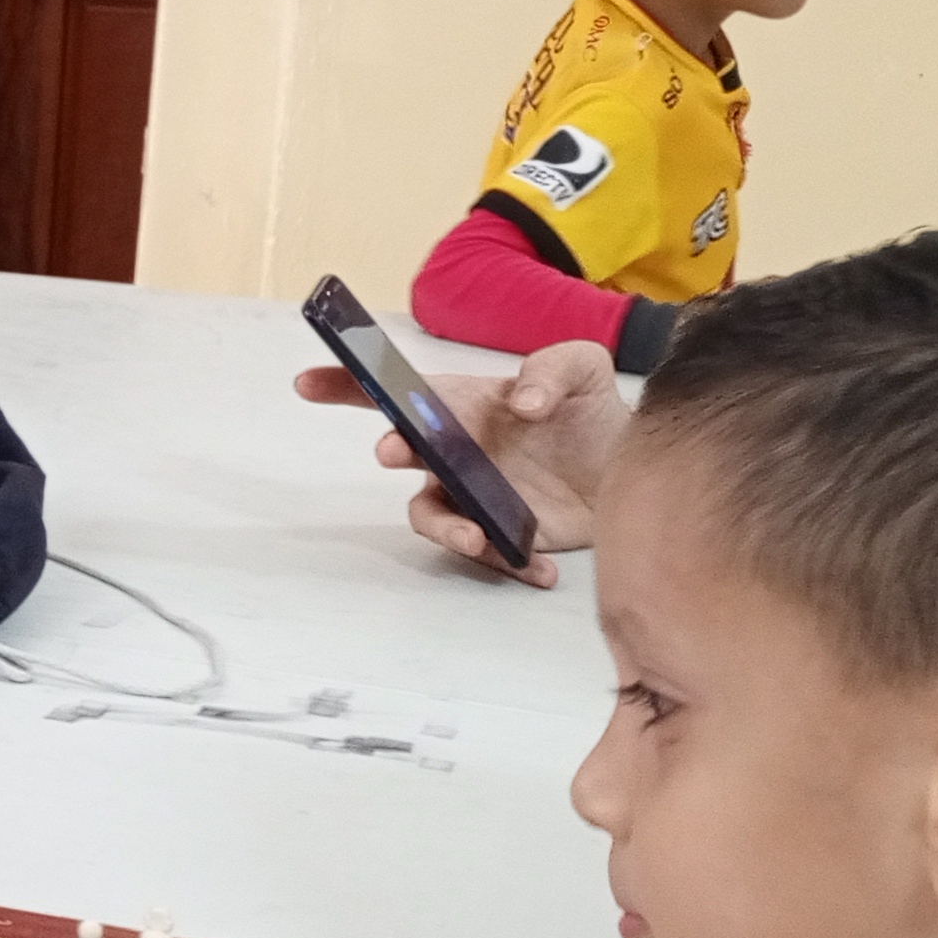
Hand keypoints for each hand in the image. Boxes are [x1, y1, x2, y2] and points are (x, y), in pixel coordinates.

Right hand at [291, 340, 622, 587]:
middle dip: (394, 450)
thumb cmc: (592, 412)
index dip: (347, 385)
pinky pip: (488, 555)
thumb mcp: (583, 368)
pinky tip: (541, 568)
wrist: (628, 467)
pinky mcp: (501, 534)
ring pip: (432, 517)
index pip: (394, 391)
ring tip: (481, 538)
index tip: (309, 382)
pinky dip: (511, 564)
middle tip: (395, 451)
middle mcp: (455, 452)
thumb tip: (524, 402)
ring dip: (448, 529)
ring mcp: (473, 496)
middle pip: (403, 452)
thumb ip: (553, 370)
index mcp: (461, 406)